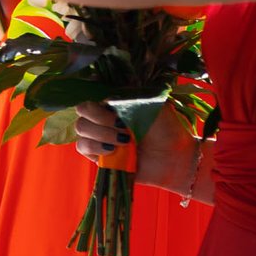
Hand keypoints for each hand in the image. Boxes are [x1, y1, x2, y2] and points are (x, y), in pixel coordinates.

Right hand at [74, 102, 200, 198]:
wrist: (175, 157)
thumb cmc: (166, 129)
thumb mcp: (151, 105)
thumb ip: (127, 98)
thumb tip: (105, 99)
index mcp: (114, 106)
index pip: (91, 99)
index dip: (100, 108)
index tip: (120, 116)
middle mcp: (104, 120)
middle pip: (82, 114)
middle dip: (101, 121)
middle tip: (124, 129)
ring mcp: (100, 139)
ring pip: (80, 130)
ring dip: (101, 134)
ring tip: (125, 142)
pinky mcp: (99, 157)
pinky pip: (83, 147)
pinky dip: (96, 147)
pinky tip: (114, 151)